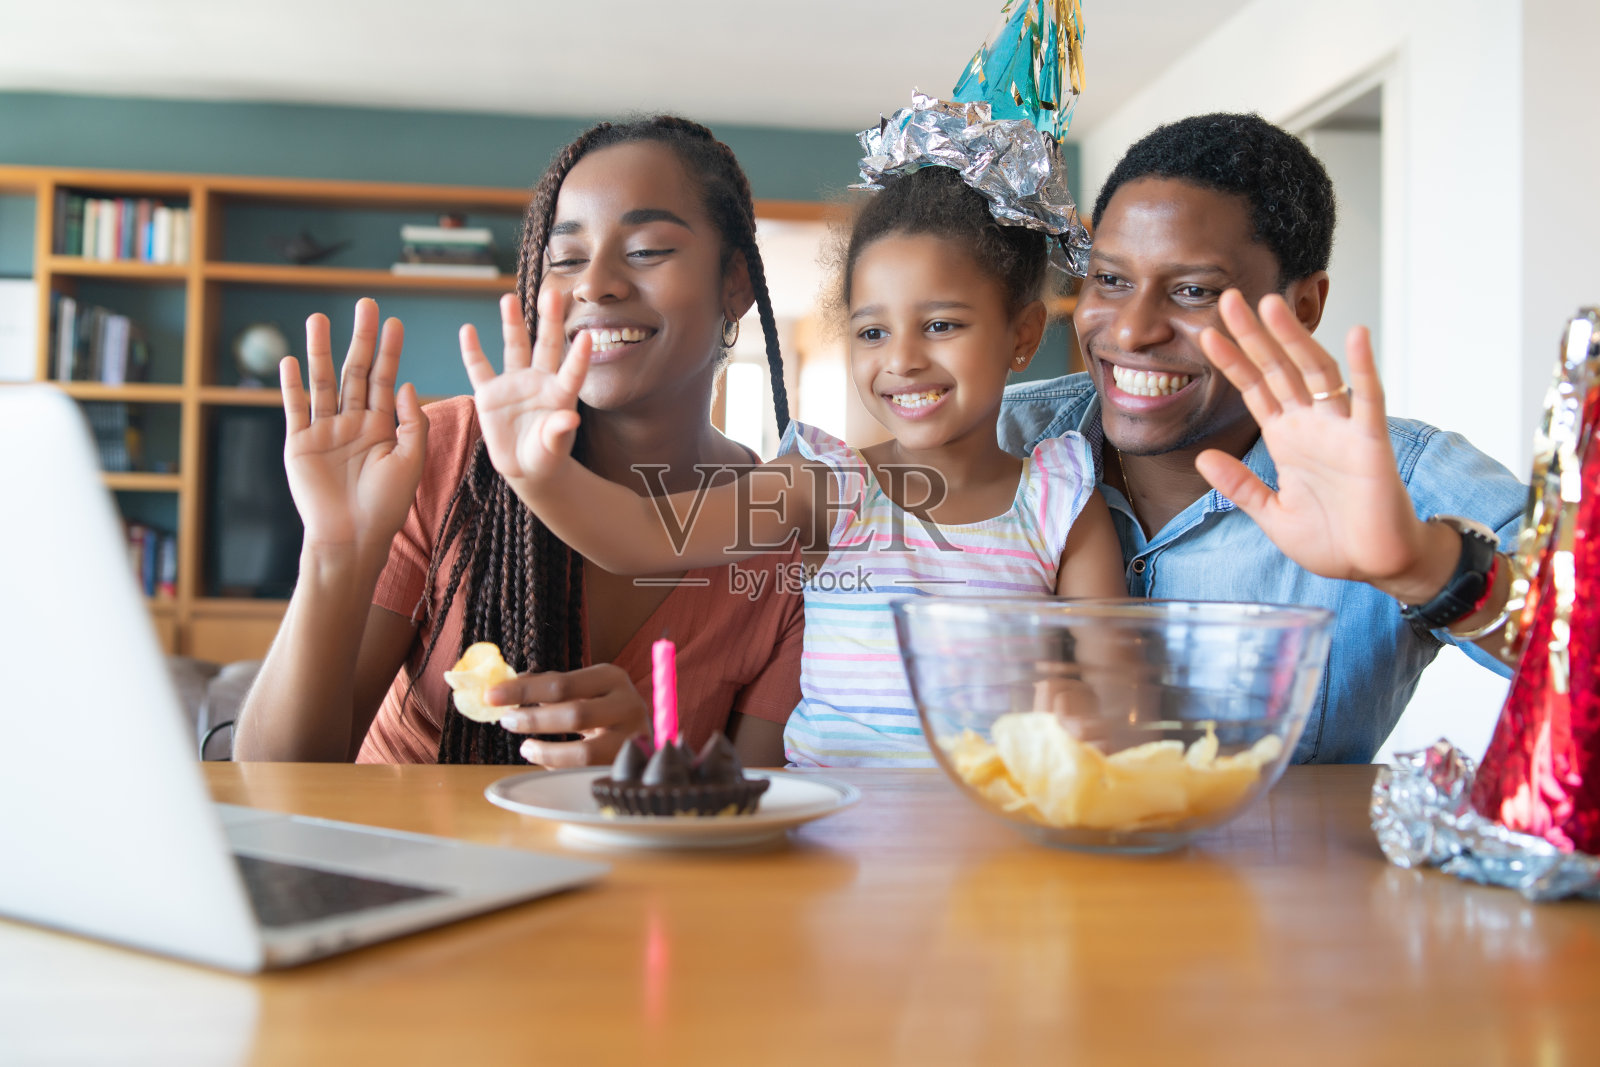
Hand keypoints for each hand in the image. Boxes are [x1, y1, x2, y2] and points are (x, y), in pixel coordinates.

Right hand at [280, 298, 427, 558]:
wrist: (352, 537)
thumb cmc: (386, 505)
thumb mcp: (410, 461)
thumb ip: (412, 423)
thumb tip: (408, 384)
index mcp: (381, 426)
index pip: (385, 379)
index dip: (389, 351)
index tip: (394, 322)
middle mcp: (352, 423)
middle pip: (355, 372)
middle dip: (360, 339)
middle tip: (364, 304)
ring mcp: (324, 431)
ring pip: (323, 382)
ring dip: (321, 350)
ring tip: (319, 318)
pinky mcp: (299, 444)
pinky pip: (295, 408)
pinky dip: (292, 385)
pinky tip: (291, 360)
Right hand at [461, 289, 591, 487]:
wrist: (525, 467)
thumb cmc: (546, 456)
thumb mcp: (553, 448)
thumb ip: (559, 432)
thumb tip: (571, 419)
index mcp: (561, 394)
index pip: (572, 371)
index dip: (580, 356)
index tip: (588, 336)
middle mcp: (539, 381)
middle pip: (546, 345)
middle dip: (549, 319)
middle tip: (552, 293)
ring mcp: (514, 384)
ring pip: (514, 347)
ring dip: (512, 323)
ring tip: (508, 298)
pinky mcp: (490, 393)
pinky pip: (479, 368)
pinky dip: (472, 350)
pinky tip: (467, 330)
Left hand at [487, 663, 650, 766]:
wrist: (642, 735)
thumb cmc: (603, 709)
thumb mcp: (583, 690)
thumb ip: (550, 687)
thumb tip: (505, 682)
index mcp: (612, 677)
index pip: (561, 682)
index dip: (523, 690)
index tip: (490, 695)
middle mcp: (628, 704)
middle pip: (574, 714)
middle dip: (534, 720)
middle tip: (506, 721)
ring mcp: (632, 738)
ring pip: (583, 752)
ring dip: (546, 751)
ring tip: (524, 747)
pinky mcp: (628, 766)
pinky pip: (586, 773)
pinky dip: (559, 768)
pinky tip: (544, 760)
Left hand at [1194, 290, 1452, 601]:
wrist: (1377, 566)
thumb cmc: (1333, 540)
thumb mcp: (1272, 513)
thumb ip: (1240, 486)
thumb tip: (1202, 458)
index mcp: (1287, 438)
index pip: (1254, 389)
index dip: (1231, 361)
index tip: (1205, 332)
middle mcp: (1312, 425)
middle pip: (1278, 368)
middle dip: (1253, 334)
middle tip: (1229, 298)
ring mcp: (1341, 429)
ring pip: (1315, 372)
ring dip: (1293, 339)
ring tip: (1271, 305)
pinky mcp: (1371, 442)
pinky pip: (1369, 398)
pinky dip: (1362, 367)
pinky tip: (1355, 335)